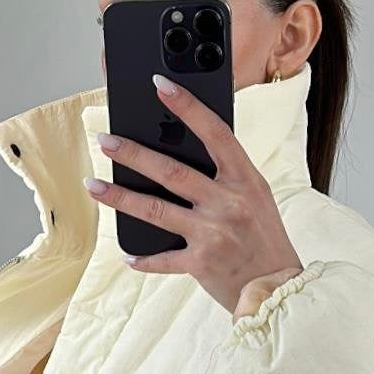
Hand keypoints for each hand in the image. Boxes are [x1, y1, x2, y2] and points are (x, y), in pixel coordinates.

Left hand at [83, 74, 302, 315]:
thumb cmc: (265, 239)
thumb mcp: (256, 198)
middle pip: (172, 171)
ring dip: (120, 196)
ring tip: (94, 185)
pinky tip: (127, 254)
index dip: (187, 107)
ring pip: (157, 210)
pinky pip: (162, 258)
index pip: (215, 133)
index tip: (160, 85)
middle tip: (105, 141)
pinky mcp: (200, 263)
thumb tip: (182, 154)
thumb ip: (227, 177)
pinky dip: (143, 258)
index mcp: (245, 180)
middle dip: (134, 154)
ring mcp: (213, 233)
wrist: (279, 289)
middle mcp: (228, 203)